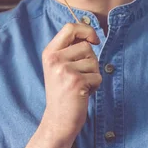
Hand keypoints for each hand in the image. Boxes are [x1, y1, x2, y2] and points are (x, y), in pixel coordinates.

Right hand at [40, 23, 101, 141]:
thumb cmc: (62, 92)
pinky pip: (97, 76)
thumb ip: (69, 50)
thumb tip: (91, 34)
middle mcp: (54, 59)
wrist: (58, 119)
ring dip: (93, 74)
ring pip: (94, 61)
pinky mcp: (76, 81)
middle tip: (80, 75)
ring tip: (80, 85)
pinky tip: (82, 93)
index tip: (94, 40)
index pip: (69, 27)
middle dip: (90, 60)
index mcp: (49, 52)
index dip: (86, 30)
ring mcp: (64, 70)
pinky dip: (95, 86)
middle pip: (86, 46)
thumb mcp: (58, 66)